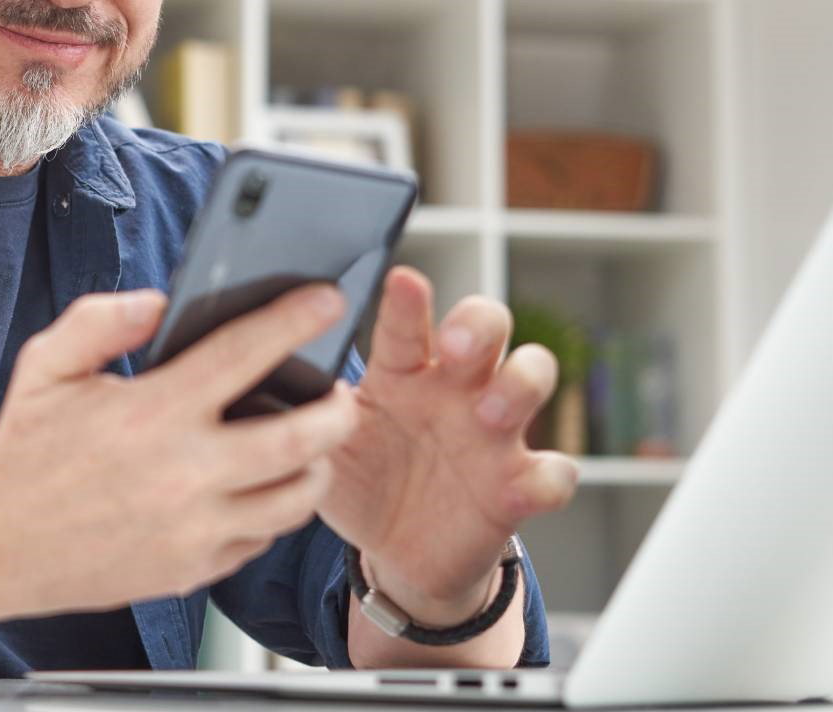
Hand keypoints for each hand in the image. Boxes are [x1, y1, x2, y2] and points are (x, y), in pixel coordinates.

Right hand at [0, 283, 360, 618]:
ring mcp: (193, 528)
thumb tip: (158, 302)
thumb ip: (100, 322)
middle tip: (341, 391)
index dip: (294, 321)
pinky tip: (261, 486)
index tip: (325, 300)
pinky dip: (273, 509)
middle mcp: (182, 473)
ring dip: (316, 464)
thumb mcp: (46, 367)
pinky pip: (261, 538)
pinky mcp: (193, 569)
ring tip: (311, 443)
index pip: (243, 356)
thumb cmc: (22, 450)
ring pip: (295, 498)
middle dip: (338, 409)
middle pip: (301, 440)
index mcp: (151, 413)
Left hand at [318, 266, 579, 622]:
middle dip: (479, 324)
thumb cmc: (359, 481)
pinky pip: (555, 471)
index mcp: (401, 373)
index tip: (402, 280)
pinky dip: (549, 476)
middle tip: (454, 346)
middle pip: (487, 325)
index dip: (408, 302)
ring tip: (490, 412)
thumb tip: (277, 374)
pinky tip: (522, 486)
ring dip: (519, 385)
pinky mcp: (519, 485)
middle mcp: (454, 389)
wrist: (394, 553)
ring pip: (531, 377)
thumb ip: (310, 412)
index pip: (407, 325)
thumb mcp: (326, 448)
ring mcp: (493, 433)